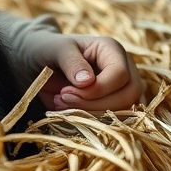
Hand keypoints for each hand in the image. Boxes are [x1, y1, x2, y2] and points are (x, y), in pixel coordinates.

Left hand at [29, 33, 144, 110]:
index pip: (120, 74)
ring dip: (92, 114)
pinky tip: (68, 111)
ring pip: (124, 111)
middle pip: (128, 95)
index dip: (97, 89)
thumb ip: (71, 62)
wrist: (41, 62)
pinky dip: (91, 121)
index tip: (66, 91)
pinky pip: (114, 120)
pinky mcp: (115, 105)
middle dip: (95, 105)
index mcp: (112, 49)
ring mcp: (123, 88)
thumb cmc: (50, 50)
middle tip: (63, 99)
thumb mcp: (56, 50)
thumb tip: (88, 81)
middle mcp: (125, 68)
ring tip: (61, 103)